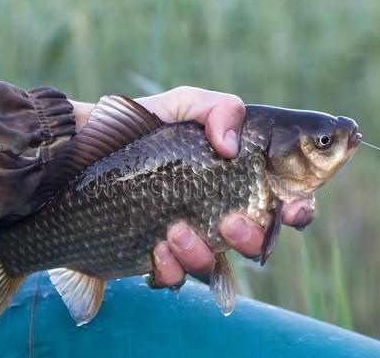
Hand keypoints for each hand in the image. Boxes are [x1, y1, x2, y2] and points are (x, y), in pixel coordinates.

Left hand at [137, 86, 314, 287]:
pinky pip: (176, 277)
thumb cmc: (141, 127)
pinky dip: (171, 267)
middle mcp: (220, 212)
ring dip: (202, 252)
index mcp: (237, 179)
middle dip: (251, 237)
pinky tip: (155, 247)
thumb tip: (231, 147)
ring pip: (216, 264)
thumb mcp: (184, 103)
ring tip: (174, 228)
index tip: (290, 208)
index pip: (284, 200)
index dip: (298, 209)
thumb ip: (221, 107)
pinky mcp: (158, 258)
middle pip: (258, 241)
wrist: (81, 153)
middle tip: (231, 220)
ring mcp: (190, 238)